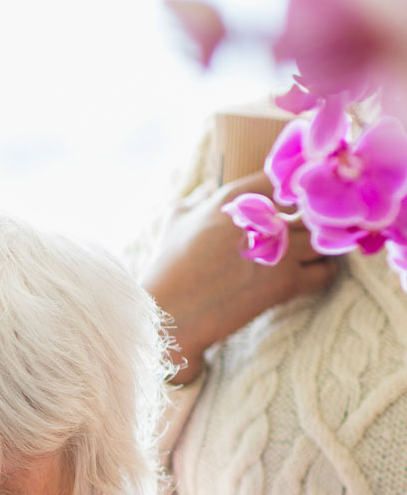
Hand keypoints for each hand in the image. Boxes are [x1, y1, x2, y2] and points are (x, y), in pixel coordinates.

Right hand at [143, 171, 335, 384]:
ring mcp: (277, 251)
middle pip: (308, 210)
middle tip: (296, 236)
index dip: (286, 193)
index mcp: (232, 201)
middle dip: (305, 222)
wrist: (169, 313)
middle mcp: (259, 222)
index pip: (279, 181)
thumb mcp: (175, 220)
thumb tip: (211, 186)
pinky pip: (325, 270)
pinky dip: (321, 271)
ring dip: (317, 246)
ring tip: (304, 255)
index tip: (283, 206)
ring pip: (322, 238)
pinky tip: (306, 274)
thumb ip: (198, 197)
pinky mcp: (285, 282)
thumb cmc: (168, 267)